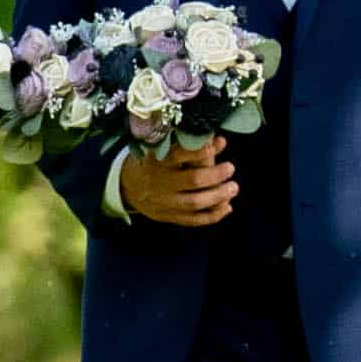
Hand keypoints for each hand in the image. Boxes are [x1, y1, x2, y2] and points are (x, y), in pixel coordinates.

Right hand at [109, 140, 237, 228]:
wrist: (127, 185)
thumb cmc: (152, 161)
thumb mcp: (161, 148)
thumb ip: (189, 145)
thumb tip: (220, 141)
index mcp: (158, 161)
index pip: (180, 155)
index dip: (201, 151)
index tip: (219, 144)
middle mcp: (160, 182)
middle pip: (193, 180)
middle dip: (216, 175)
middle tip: (230, 168)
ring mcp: (164, 202)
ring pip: (195, 202)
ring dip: (218, 196)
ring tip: (233, 187)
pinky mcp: (168, 216)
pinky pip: (193, 220)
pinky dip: (213, 215)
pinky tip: (227, 207)